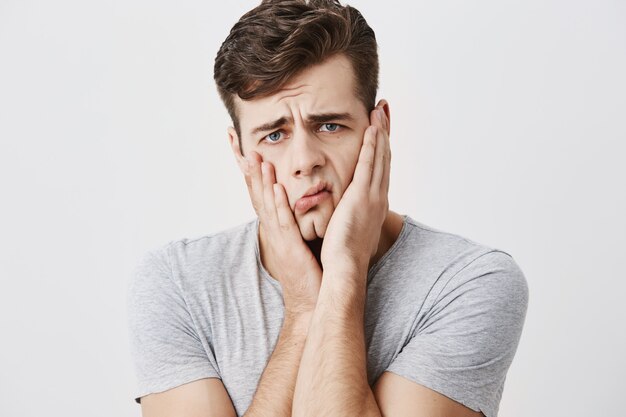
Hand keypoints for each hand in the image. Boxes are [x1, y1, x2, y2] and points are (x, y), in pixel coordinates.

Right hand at [244, 151, 321, 315]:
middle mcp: (273, 231)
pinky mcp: (290, 248)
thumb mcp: (302, 240)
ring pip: (267, 205)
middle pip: (257, 195)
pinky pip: (283, 222)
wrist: (313, 301)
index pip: (262, 194)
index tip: (246, 150)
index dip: (253, 173)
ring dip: (261, 181)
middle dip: (250, 170)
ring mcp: (280, 240)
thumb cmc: (311, 272)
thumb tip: (305, 201)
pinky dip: (277, 204)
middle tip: (241, 145)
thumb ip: (300, 221)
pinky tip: (275, 187)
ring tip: (257, 159)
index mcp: (277, 227)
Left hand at [320, 104, 390, 277]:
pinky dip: (372, 145)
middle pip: (384, 158)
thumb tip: (347, 213)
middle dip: (385, 133)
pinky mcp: (363, 195)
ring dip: (380, 132)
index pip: (380, 169)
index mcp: (375, 204)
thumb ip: (351, 216)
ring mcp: (373, 195)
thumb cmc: (344, 254)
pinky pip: (369, 164)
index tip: (380, 129)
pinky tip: (372, 129)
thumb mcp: (351, 230)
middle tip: (385, 111)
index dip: (381, 148)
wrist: (345, 267)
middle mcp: (379, 196)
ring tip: (380, 111)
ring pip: (380, 157)